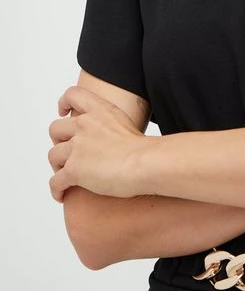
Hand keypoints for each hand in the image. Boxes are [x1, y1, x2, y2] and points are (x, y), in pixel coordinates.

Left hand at [47, 86, 155, 203]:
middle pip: (56, 129)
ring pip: (53, 155)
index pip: (73, 95)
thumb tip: (111, 140)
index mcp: (100, 111)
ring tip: (67, 177)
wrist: (146, 162)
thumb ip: (111, 126)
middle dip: (59, 142)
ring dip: (57, 167)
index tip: (64, 113)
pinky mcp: (74, 169)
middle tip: (69, 153)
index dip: (64, 103)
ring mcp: (77, 147)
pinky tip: (62, 195)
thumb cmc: (145, 149)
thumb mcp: (128, 125)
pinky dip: (56, 190)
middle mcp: (85, 125)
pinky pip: (55, 181)